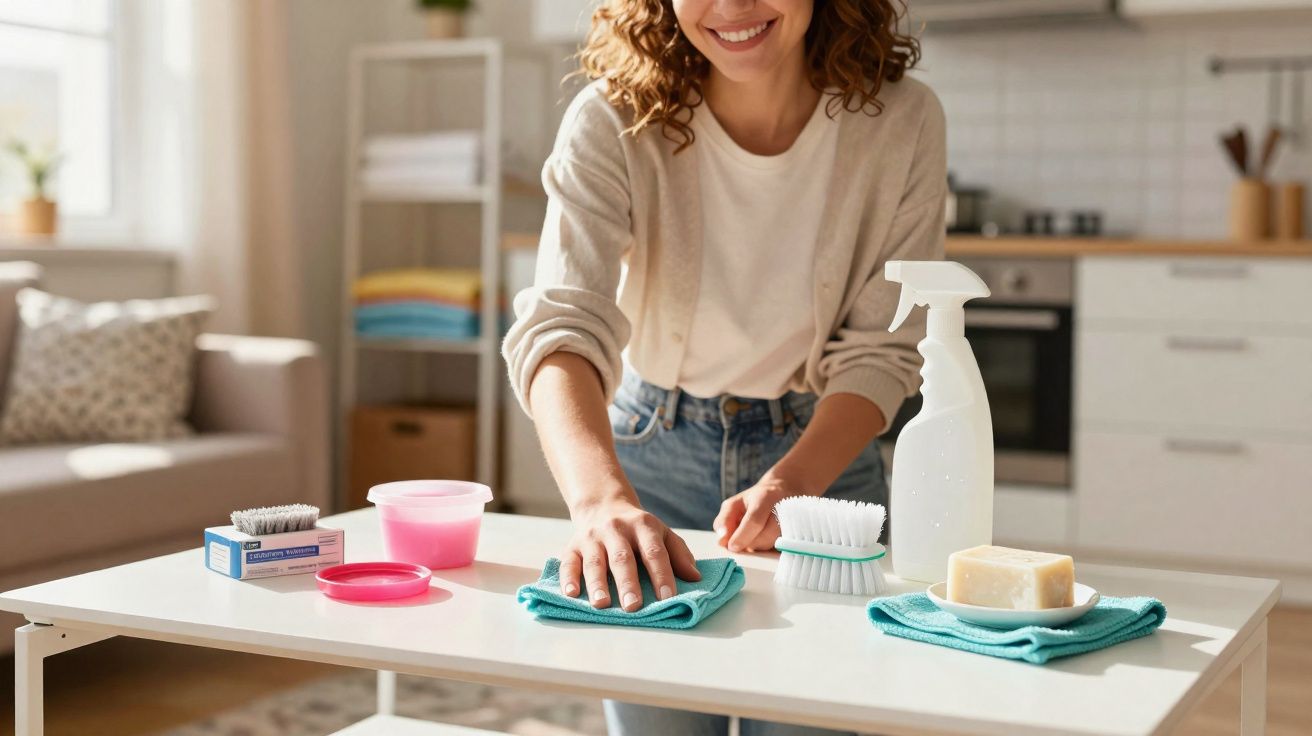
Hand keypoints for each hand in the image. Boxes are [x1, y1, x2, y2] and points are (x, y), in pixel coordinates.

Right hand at [561, 498, 701, 611]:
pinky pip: (569, 563)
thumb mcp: (662, 534)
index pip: (654, 552)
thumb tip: (695, 578)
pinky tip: (571, 594)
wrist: (603, 506)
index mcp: (643, 526)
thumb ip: (678, 554)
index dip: (662, 575)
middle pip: (623, 558)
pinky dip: (569, 578)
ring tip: (602, 604)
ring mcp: (592, 538)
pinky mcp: (572, 546)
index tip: (668, 598)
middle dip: (628, 583)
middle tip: (633, 606)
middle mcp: (616, 530)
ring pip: (595, 562)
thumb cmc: (638, 530)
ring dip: (598, 583)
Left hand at [713, 474, 807, 552]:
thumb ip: (724, 520)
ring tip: (758, 534)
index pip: (755, 520)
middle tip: (744, 538)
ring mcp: (796, 521)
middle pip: (765, 537)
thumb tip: (722, 541)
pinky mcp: (801, 533)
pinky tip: (768, 537)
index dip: (742, 536)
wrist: (788, 490)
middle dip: (750, 543)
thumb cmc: (756, 500)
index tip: (732, 546)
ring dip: (761, 545)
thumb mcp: (735, 504)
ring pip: (774, 545)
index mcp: (766, 496)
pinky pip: (782, 549)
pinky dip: (771, 547)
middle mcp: (785, 508)